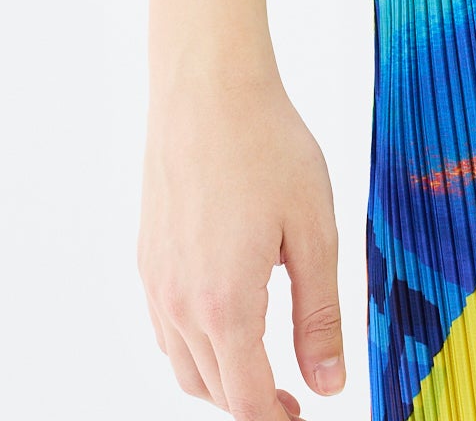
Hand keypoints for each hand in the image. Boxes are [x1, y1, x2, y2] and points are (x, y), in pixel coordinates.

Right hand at [139, 70, 346, 415]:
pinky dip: (194, 347)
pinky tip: (225, 323)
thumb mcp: (315, 231)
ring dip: (221, 381)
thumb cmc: (266, 146)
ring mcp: (156, 282)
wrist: (207, 88)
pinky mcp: (147, 258)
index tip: (303, 415)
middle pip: (213, 391)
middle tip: (292, 400)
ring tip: (261, 367)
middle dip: (252, 405)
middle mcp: (179, 304)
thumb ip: (320, 316)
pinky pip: (165, 329)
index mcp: (225, 305)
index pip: (247, 400)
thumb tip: (328, 384)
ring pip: (183, 366)